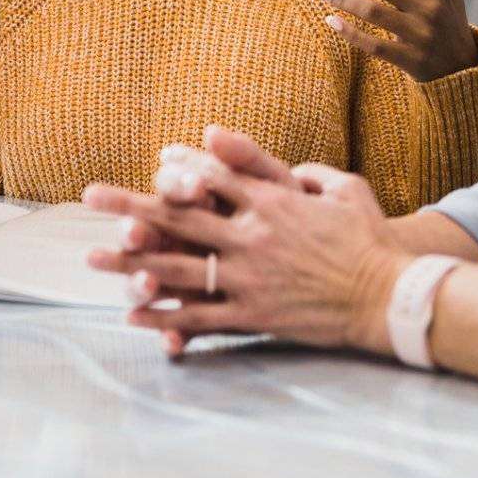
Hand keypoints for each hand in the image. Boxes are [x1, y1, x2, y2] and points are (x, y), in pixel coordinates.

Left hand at [85, 134, 409, 357]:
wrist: (387, 296)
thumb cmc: (370, 241)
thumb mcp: (347, 190)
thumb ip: (311, 173)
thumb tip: (288, 166)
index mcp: (273, 202)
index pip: (215, 179)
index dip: (180, 169)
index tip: (153, 161)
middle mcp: (252, 236)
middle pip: (180, 217)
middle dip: (131, 205)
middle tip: (90, 196)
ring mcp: (249, 278)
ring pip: (178, 268)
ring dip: (132, 263)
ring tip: (93, 258)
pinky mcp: (253, 316)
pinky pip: (200, 316)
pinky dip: (166, 316)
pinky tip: (133, 315)